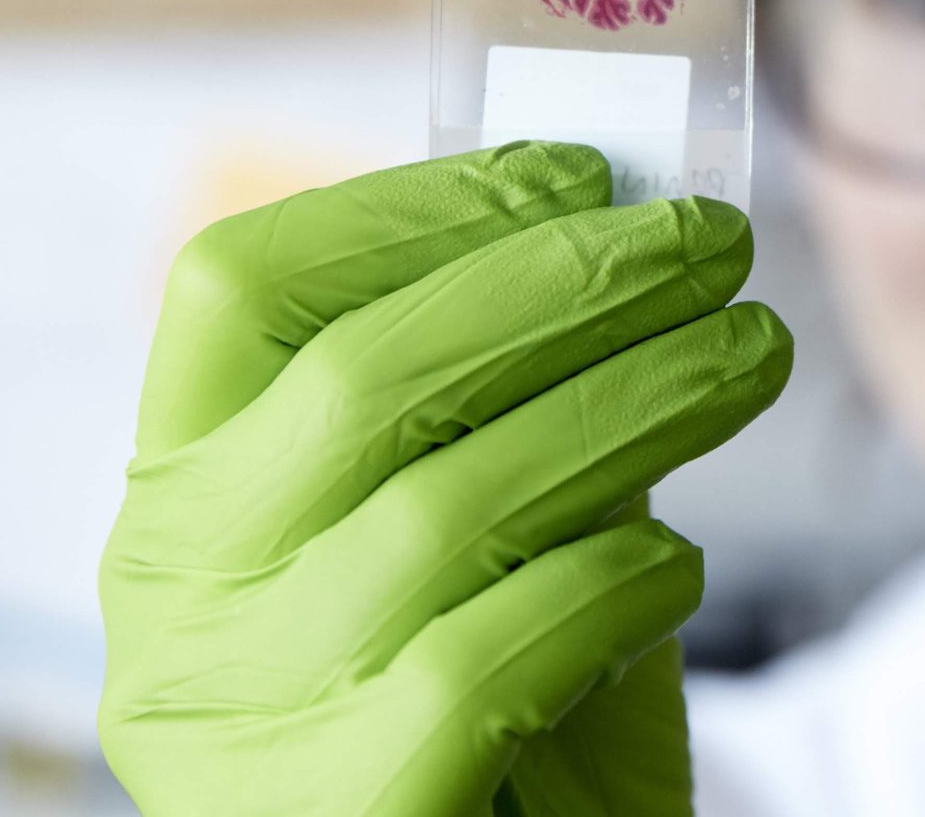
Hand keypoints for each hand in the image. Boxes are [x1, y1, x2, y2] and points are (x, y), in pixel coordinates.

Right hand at [97, 142, 791, 816]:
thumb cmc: (497, 696)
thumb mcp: (468, 523)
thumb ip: (498, 397)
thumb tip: (614, 218)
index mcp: (180, 490)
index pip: (237, 285)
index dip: (414, 206)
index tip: (576, 172)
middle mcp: (173, 599)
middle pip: (362, 377)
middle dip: (568, 284)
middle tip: (715, 244)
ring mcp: (240, 719)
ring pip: (449, 507)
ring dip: (634, 404)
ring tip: (751, 354)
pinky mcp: (342, 815)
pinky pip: (491, 656)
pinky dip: (611, 585)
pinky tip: (677, 562)